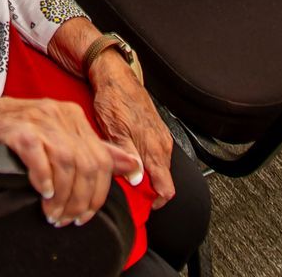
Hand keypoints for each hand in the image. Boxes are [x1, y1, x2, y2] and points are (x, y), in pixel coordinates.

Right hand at [0, 88, 141, 226]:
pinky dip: (43, 177)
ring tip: (51, 213)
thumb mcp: (58, 138)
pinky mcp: (16, 128)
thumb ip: (94, 152)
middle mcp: (59, 114)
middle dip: (81, 200)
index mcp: (73, 117)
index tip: (86, 215)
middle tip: (66, 219)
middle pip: (87, 164)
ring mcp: (38, 119)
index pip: (102, 159)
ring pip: (67, 162)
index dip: (98, 193)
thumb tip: (133, 167)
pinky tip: (41, 192)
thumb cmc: (12, 131)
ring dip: (63, 196)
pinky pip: (38, 154)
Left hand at [88, 56, 174, 204]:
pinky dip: (145, 162)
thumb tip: (136, 180)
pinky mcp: (155, 131)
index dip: (156, 202)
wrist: (115, 76)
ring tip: (125, 174)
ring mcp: (160, 137)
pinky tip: (129, 157)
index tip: (143, 206)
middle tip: (127, 190)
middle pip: (163, 180)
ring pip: (159, 167)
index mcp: (154, 148)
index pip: (167, 187)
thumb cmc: (114, 99)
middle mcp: (162, 144)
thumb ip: (127, 156)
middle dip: (148, 189)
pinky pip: (155, 154)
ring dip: (146, 175)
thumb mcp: (114, 130)